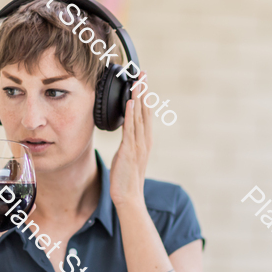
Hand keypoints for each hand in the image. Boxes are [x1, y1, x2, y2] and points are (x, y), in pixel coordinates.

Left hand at [110, 71, 151, 207]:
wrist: (129, 197)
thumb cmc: (126, 177)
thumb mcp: (128, 154)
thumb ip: (129, 140)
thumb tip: (126, 129)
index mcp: (144, 140)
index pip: (145, 114)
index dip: (144, 97)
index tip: (142, 81)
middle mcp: (144, 140)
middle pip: (145, 111)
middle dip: (144, 92)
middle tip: (142, 74)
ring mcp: (138, 145)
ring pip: (139, 117)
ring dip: (138, 98)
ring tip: (137, 82)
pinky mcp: (130, 151)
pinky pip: (131, 129)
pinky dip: (131, 115)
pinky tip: (130, 103)